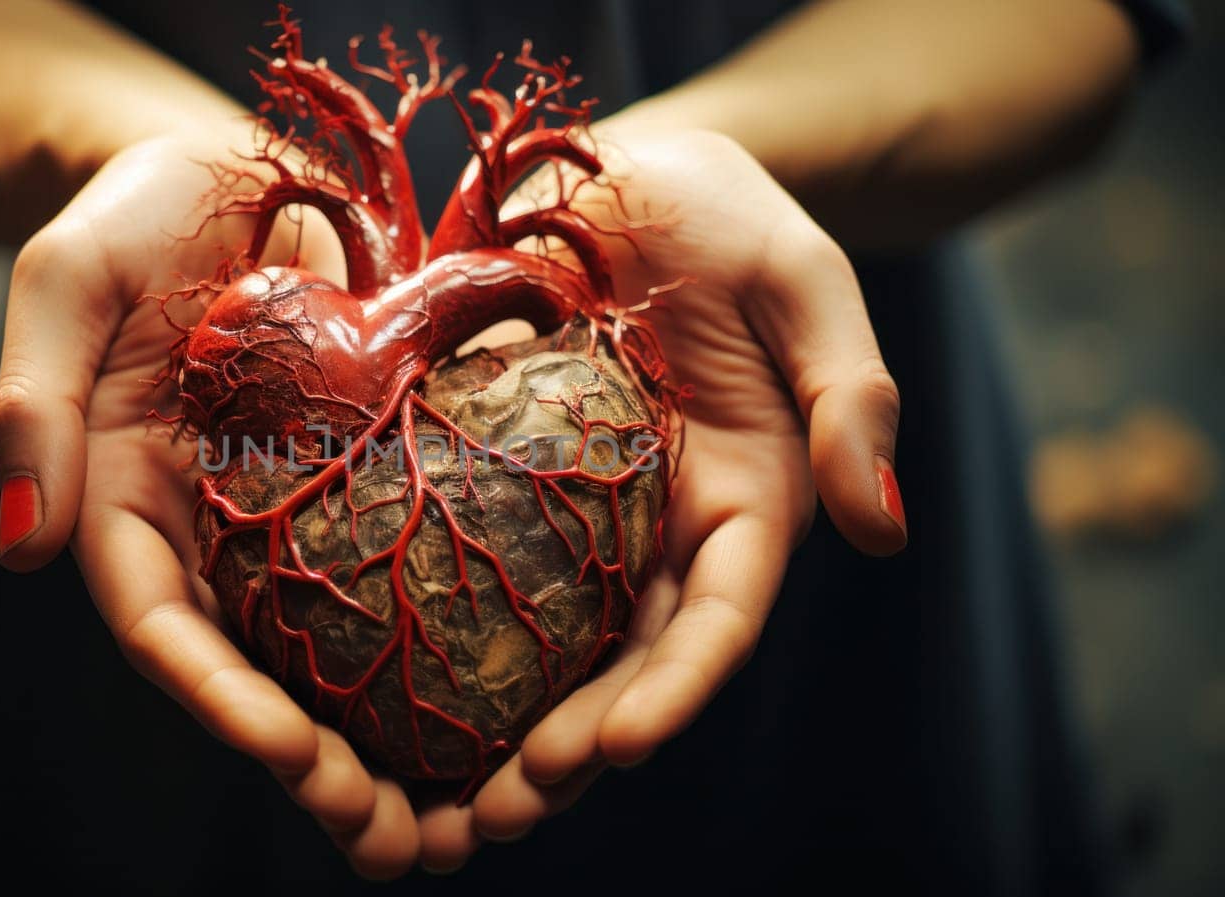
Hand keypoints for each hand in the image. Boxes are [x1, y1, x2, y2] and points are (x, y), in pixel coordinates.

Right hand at [0, 132, 427, 877]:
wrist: (234, 172)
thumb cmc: (140, 211)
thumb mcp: (72, 277)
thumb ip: (36, 398)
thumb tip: (23, 547)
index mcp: (129, 499)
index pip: (162, 625)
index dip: (218, 699)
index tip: (288, 754)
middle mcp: (211, 530)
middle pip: (254, 672)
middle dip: (313, 767)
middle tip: (390, 840)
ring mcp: (289, 514)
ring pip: (333, 651)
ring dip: (386, 745)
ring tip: (456, 822)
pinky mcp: (363, 482)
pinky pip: (401, 576)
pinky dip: (443, 650)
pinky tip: (506, 708)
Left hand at [451, 127, 907, 854]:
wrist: (624, 173)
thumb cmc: (726, 212)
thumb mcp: (804, 283)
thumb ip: (850, 398)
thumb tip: (882, 533)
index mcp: (745, 497)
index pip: (717, 616)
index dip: (673, 689)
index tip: (614, 750)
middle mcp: (660, 527)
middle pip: (623, 660)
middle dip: (570, 747)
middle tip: (500, 817)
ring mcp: (578, 512)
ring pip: (545, 643)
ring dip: (498, 728)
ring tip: (437, 805)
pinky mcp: (499, 478)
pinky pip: (468, 566)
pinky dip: (435, 637)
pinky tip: (377, 693)